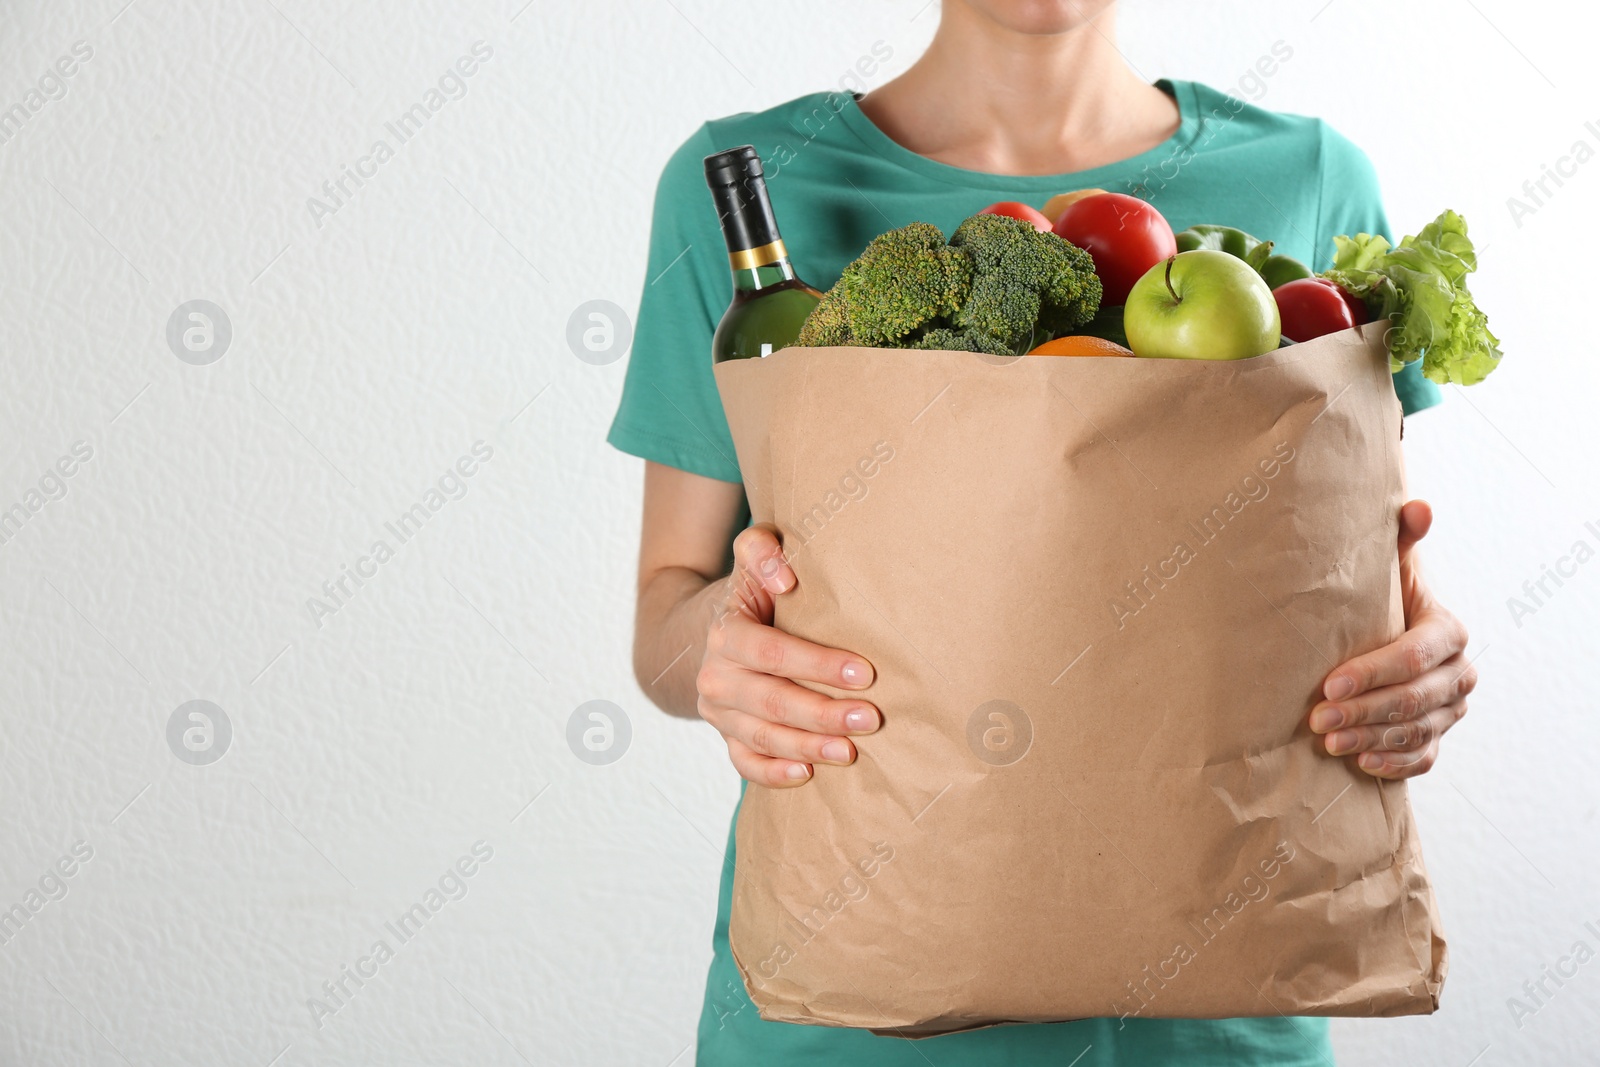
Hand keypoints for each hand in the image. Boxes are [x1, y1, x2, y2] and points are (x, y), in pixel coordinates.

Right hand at [696, 524, 880, 786]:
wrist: (712, 630)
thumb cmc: (753, 592)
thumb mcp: (752, 558)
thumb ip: (761, 550)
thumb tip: (786, 578)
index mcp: (725, 635)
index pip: (772, 653)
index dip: (817, 665)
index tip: (864, 672)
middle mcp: (716, 677)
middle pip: (771, 702)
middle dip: (823, 713)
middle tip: (872, 718)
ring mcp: (720, 713)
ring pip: (763, 737)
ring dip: (808, 747)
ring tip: (851, 752)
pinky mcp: (727, 737)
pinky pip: (745, 763)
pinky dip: (773, 774)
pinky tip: (808, 775)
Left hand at [1309, 500, 1474, 778]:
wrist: (1388, 633)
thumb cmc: (1382, 597)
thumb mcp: (1390, 567)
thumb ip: (1401, 538)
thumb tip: (1417, 507)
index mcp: (1448, 631)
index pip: (1414, 657)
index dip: (1374, 672)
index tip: (1330, 684)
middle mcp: (1458, 674)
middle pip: (1414, 699)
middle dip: (1365, 711)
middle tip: (1318, 719)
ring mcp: (1451, 710)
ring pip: (1417, 732)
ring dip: (1371, 739)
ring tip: (1328, 741)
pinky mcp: (1437, 736)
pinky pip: (1424, 758)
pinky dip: (1394, 765)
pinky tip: (1361, 764)